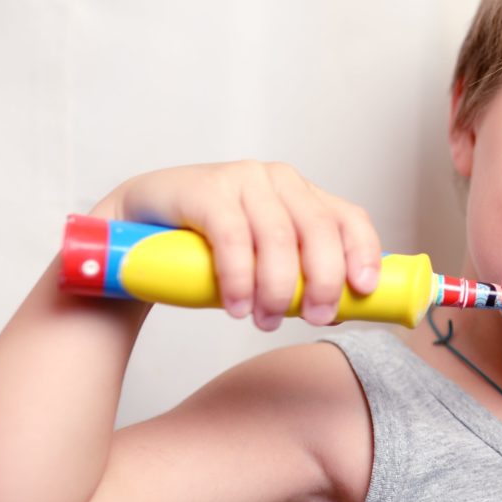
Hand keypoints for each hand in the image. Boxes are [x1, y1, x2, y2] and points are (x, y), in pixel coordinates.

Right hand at [96, 161, 380, 330]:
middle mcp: (279, 180)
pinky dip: (240, 277)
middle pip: (319, 230)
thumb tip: (339, 312)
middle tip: (313, 319)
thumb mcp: (263, 261)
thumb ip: (298, 278)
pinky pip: (233, 236)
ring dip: (277, 288)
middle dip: (322, 281)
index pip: (349, 217)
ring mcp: (243, 180)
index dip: (364, 253)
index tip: (363, 290)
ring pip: (278, 237)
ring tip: (263, 322)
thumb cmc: (209, 251)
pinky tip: (237, 306)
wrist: (136, 229)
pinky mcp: (205, 189)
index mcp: (303, 195)